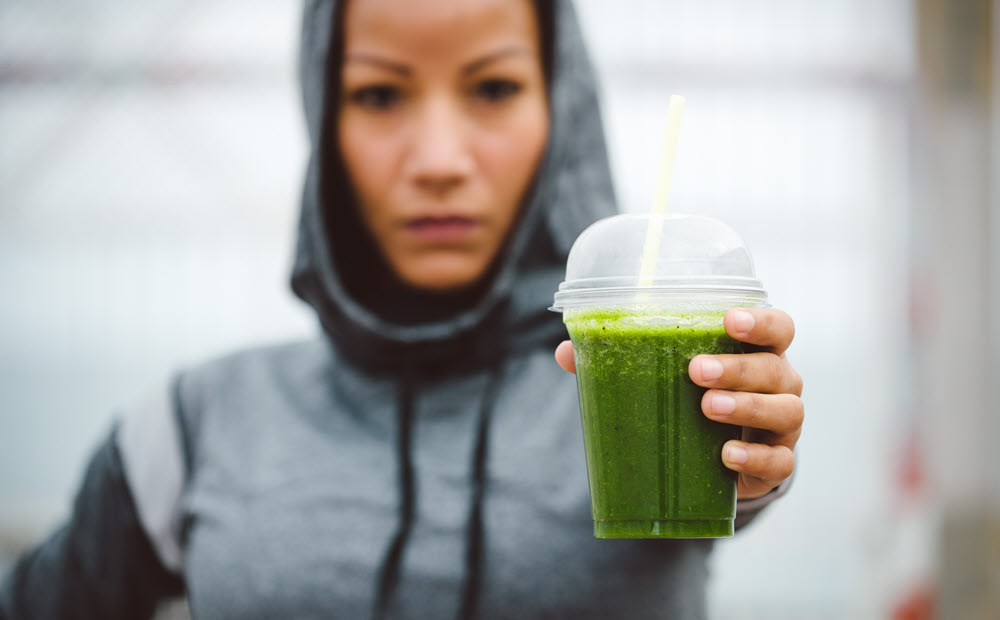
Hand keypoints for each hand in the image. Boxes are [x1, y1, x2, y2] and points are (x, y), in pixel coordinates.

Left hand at [554, 307, 802, 499]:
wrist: (723, 460)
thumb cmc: (694, 400)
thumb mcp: (665, 378)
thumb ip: (621, 361)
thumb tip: (566, 352)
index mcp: (756, 352)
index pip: (776, 328)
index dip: (760, 321)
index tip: (729, 319)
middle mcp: (779, 382)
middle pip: (775, 367)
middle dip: (737, 367)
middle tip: (696, 370)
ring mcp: (783, 423)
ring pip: (785, 410)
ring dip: (746, 406)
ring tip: (706, 408)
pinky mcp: (778, 461)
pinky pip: (780, 461)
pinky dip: (755, 457)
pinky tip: (726, 455)